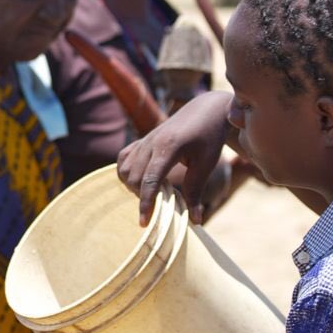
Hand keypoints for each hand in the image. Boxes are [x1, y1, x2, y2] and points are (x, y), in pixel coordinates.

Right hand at [118, 91, 232, 224]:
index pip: (150, 179)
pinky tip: (141, 179)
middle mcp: (151, 142)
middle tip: (161, 204)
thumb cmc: (210, 137)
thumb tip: (195, 220)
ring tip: (154, 191)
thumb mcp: (207, 163)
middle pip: (133, 177)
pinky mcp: (142, 140)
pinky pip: (123, 159)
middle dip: (142, 196)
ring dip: (133, 186)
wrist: (206, 110)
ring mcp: (144, 140)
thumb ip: (196, 190)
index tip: (144, 222)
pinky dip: (126, 172)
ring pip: (125, 169)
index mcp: (168, 146)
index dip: (146, 202)